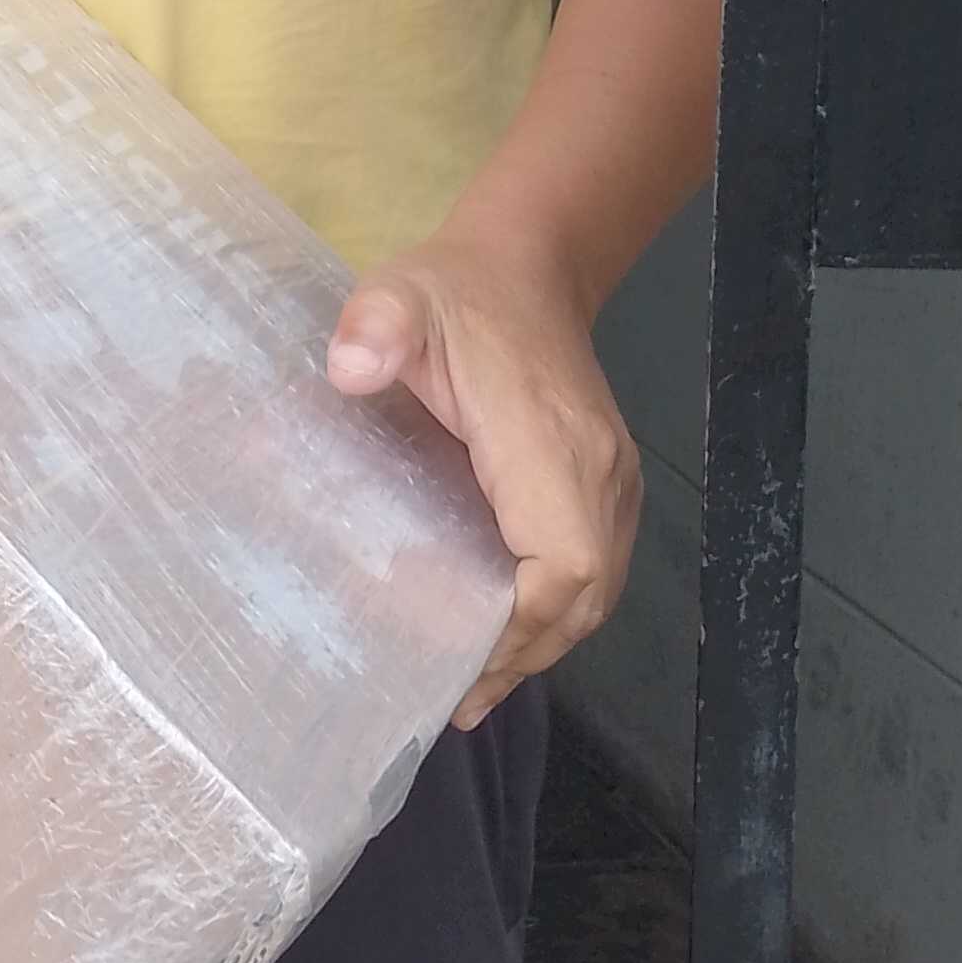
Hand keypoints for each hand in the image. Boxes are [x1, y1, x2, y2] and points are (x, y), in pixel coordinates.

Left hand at [326, 228, 642, 729]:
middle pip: (584, 596)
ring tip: (472, 686)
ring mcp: (610, 480)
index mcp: (550, 438)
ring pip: (594, 592)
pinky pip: (591, 570)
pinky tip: (503, 638)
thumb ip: (375, 324)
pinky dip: (552, 614)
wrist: (525, 267)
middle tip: (453, 696)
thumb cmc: (454, 292)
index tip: (459, 657)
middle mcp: (598, 469)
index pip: (564, 561)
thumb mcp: (401, 293)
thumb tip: (351, 370)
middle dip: (523, 652)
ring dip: (539, 642)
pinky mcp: (603, 485)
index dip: (521, 623)